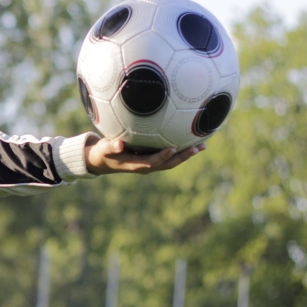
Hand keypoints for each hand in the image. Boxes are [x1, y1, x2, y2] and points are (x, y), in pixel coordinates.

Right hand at [84, 135, 204, 175]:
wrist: (104, 161)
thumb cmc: (104, 152)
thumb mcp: (104, 149)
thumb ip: (112, 146)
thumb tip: (119, 144)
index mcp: (135, 164)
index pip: (152, 162)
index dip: (163, 156)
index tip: (173, 148)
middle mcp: (146, 166)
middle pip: (168, 164)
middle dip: (183, 157)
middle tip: (197, 148)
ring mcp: (150, 163)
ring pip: (171, 161)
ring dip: (186, 155)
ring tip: (203, 146)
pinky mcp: (152, 159)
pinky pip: (169, 156)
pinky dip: (181, 150)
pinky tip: (190, 141)